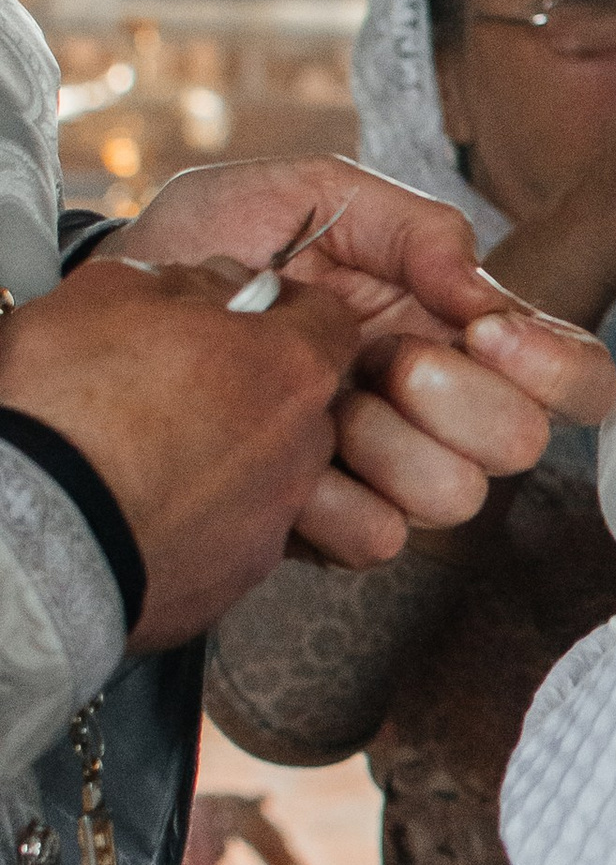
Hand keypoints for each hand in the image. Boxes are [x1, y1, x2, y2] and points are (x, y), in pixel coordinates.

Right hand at [0, 254, 363, 649]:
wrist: (34, 525)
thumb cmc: (68, 401)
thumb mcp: (112, 295)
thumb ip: (187, 285)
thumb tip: (218, 289)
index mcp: (287, 369)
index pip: (331, 323)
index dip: (287, 313)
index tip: (246, 316)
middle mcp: (301, 450)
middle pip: (303, 406)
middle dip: (256, 392)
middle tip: (186, 386)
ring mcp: (274, 524)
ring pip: (272, 476)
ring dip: (229, 459)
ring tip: (155, 454)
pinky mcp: (235, 580)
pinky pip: (232, 537)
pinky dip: (200, 521)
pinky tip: (146, 505)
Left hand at [95, 158, 614, 574]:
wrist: (112, 321)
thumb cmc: (206, 249)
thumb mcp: (308, 195)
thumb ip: (413, 224)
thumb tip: (481, 293)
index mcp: (453, 332)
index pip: (570, 373)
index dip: (551, 361)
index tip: (483, 330)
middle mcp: (438, 410)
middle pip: (521, 443)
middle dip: (452, 397)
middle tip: (378, 361)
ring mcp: (388, 473)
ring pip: (454, 496)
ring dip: (380, 444)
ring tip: (315, 406)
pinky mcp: (333, 528)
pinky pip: (378, 537)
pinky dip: (324, 497)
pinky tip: (282, 459)